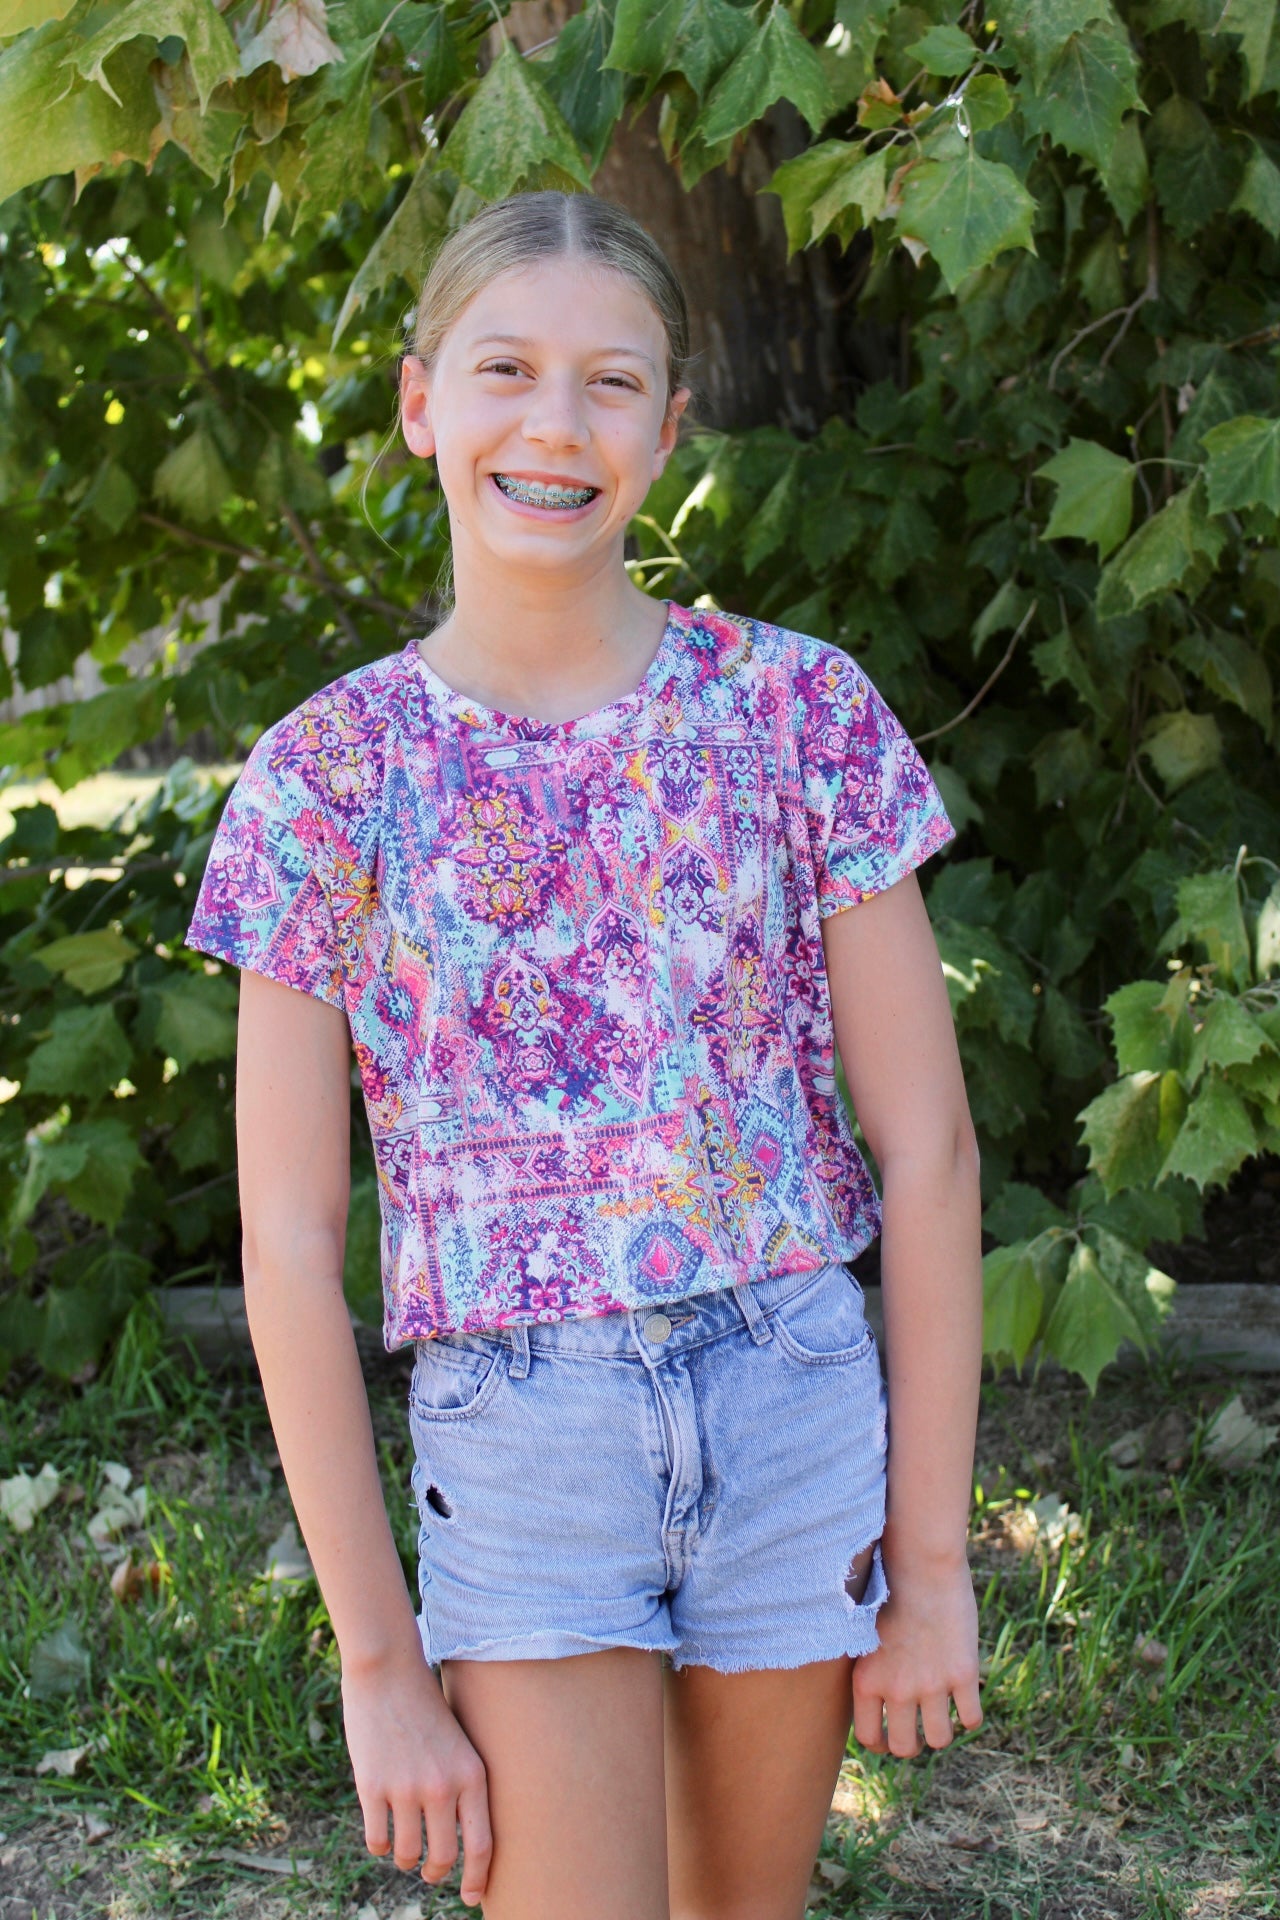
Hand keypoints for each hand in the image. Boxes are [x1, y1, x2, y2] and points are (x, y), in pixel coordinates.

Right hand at [341, 1651, 491, 1904]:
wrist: (389, 1671)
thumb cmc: (426, 1708)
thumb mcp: (459, 1745)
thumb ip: (462, 1788)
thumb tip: (459, 1842)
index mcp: (472, 1774)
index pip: (483, 1844)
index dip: (478, 1879)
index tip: (473, 1899)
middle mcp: (442, 1786)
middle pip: (442, 1857)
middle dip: (435, 1872)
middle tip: (431, 1872)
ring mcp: (406, 1788)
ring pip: (406, 1854)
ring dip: (404, 1858)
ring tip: (404, 1848)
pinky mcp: (372, 1787)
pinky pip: (376, 1841)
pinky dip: (378, 1843)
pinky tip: (381, 1829)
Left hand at [851, 1552, 981, 1756]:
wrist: (920, 1563)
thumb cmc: (890, 1590)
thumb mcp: (866, 1634)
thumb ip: (870, 1669)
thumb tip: (877, 1701)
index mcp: (866, 1680)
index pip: (869, 1738)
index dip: (881, 1742)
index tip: (890, 1735)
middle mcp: (896, 1689)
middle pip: (905, 1747)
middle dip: (913, 1742)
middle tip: (919, 1727)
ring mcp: (931, 1684)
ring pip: (940, 1739)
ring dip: (942, 1730)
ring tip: (942, 1712)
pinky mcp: (962, 1674)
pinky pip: (971, 1719)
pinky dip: (970, 1714)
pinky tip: (965, 1696)